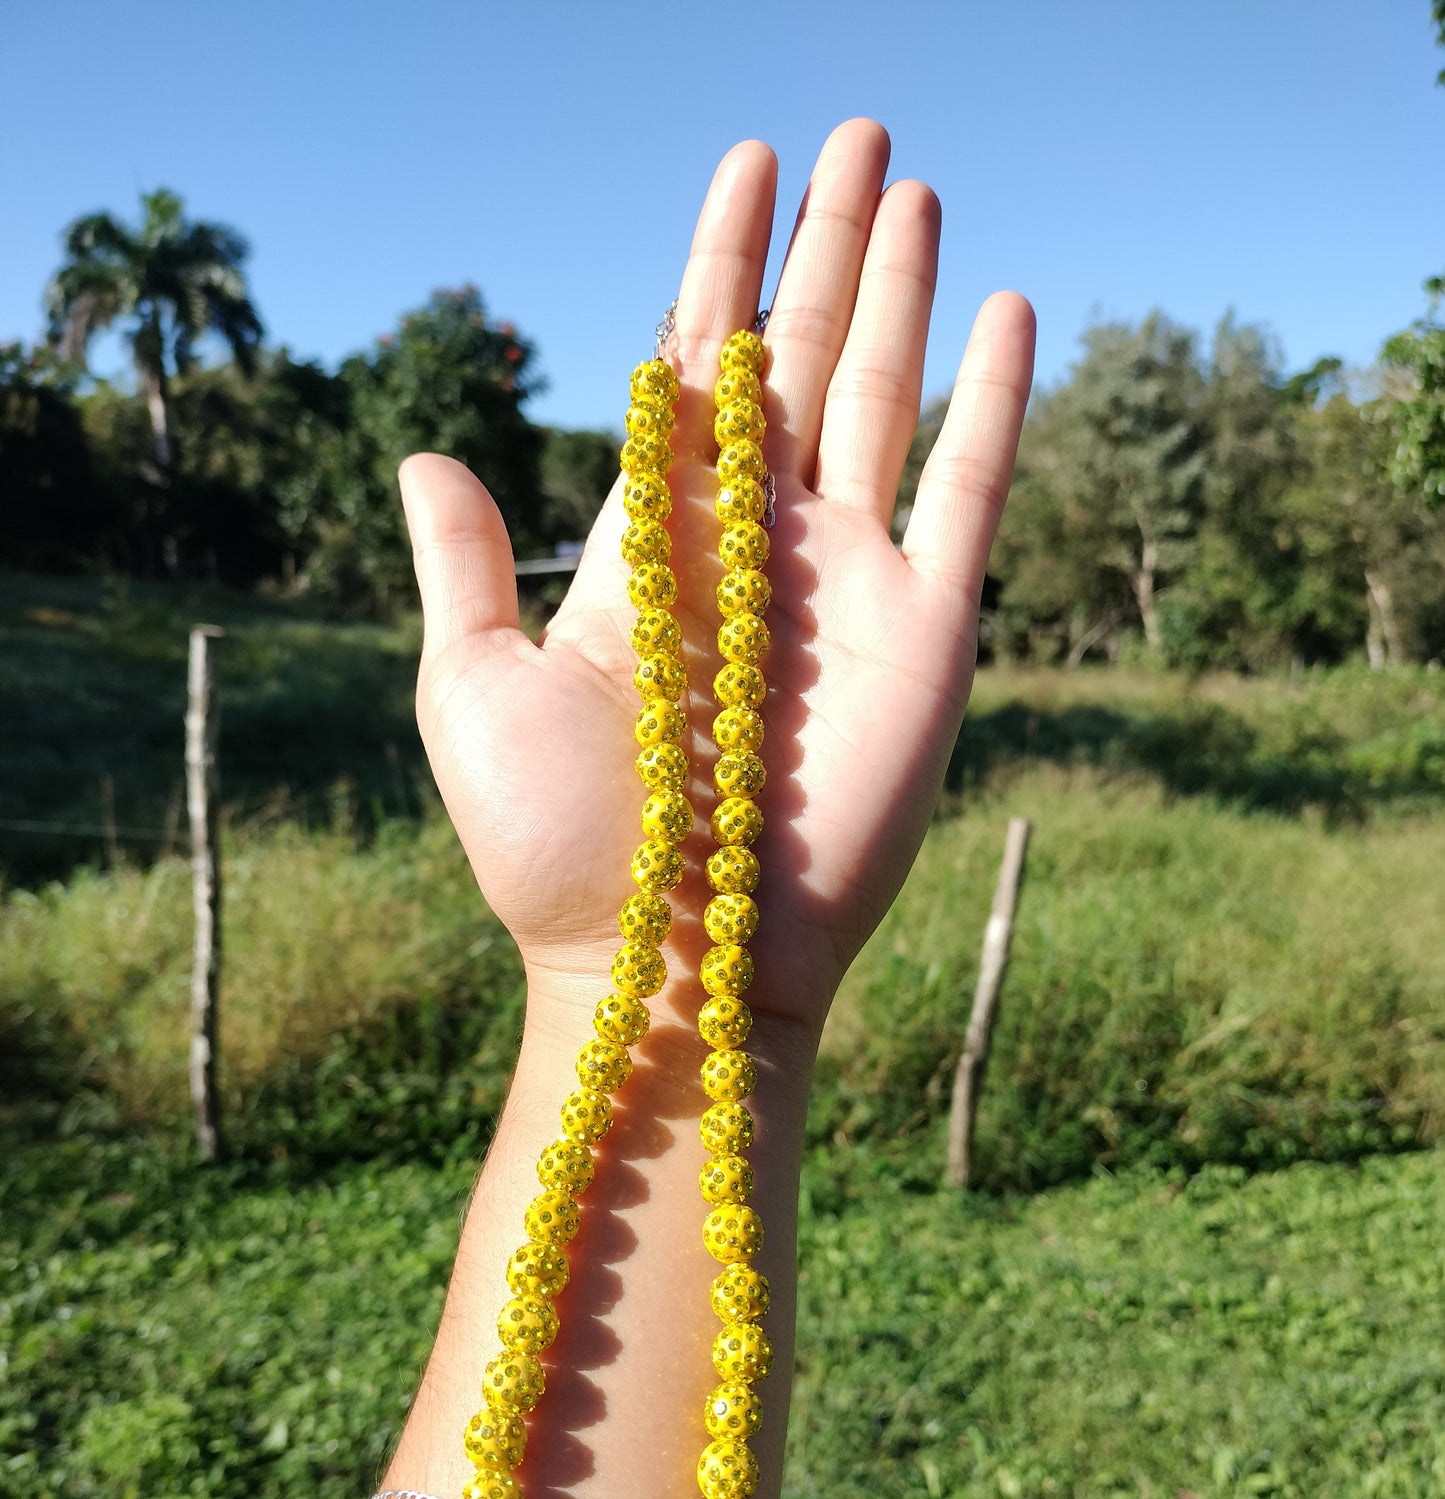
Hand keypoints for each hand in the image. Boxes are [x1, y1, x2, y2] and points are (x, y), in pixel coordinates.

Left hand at [400, 120, 1033, 1035]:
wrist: (668, 961)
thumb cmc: (558, 848)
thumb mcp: (477, 690)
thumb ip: (465, 567)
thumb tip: (424, 450)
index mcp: (657, 546)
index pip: (693, 370)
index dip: (717, 265)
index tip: (740, 169)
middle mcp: (759, 547)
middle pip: (798, 358)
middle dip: (820, 244)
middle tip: (850, 133)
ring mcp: (850, 582)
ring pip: (883, 395)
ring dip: (898, 287)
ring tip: (907, 183)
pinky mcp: (928, 631)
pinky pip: (972, 490)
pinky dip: (994, 398)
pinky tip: (1007, 307)